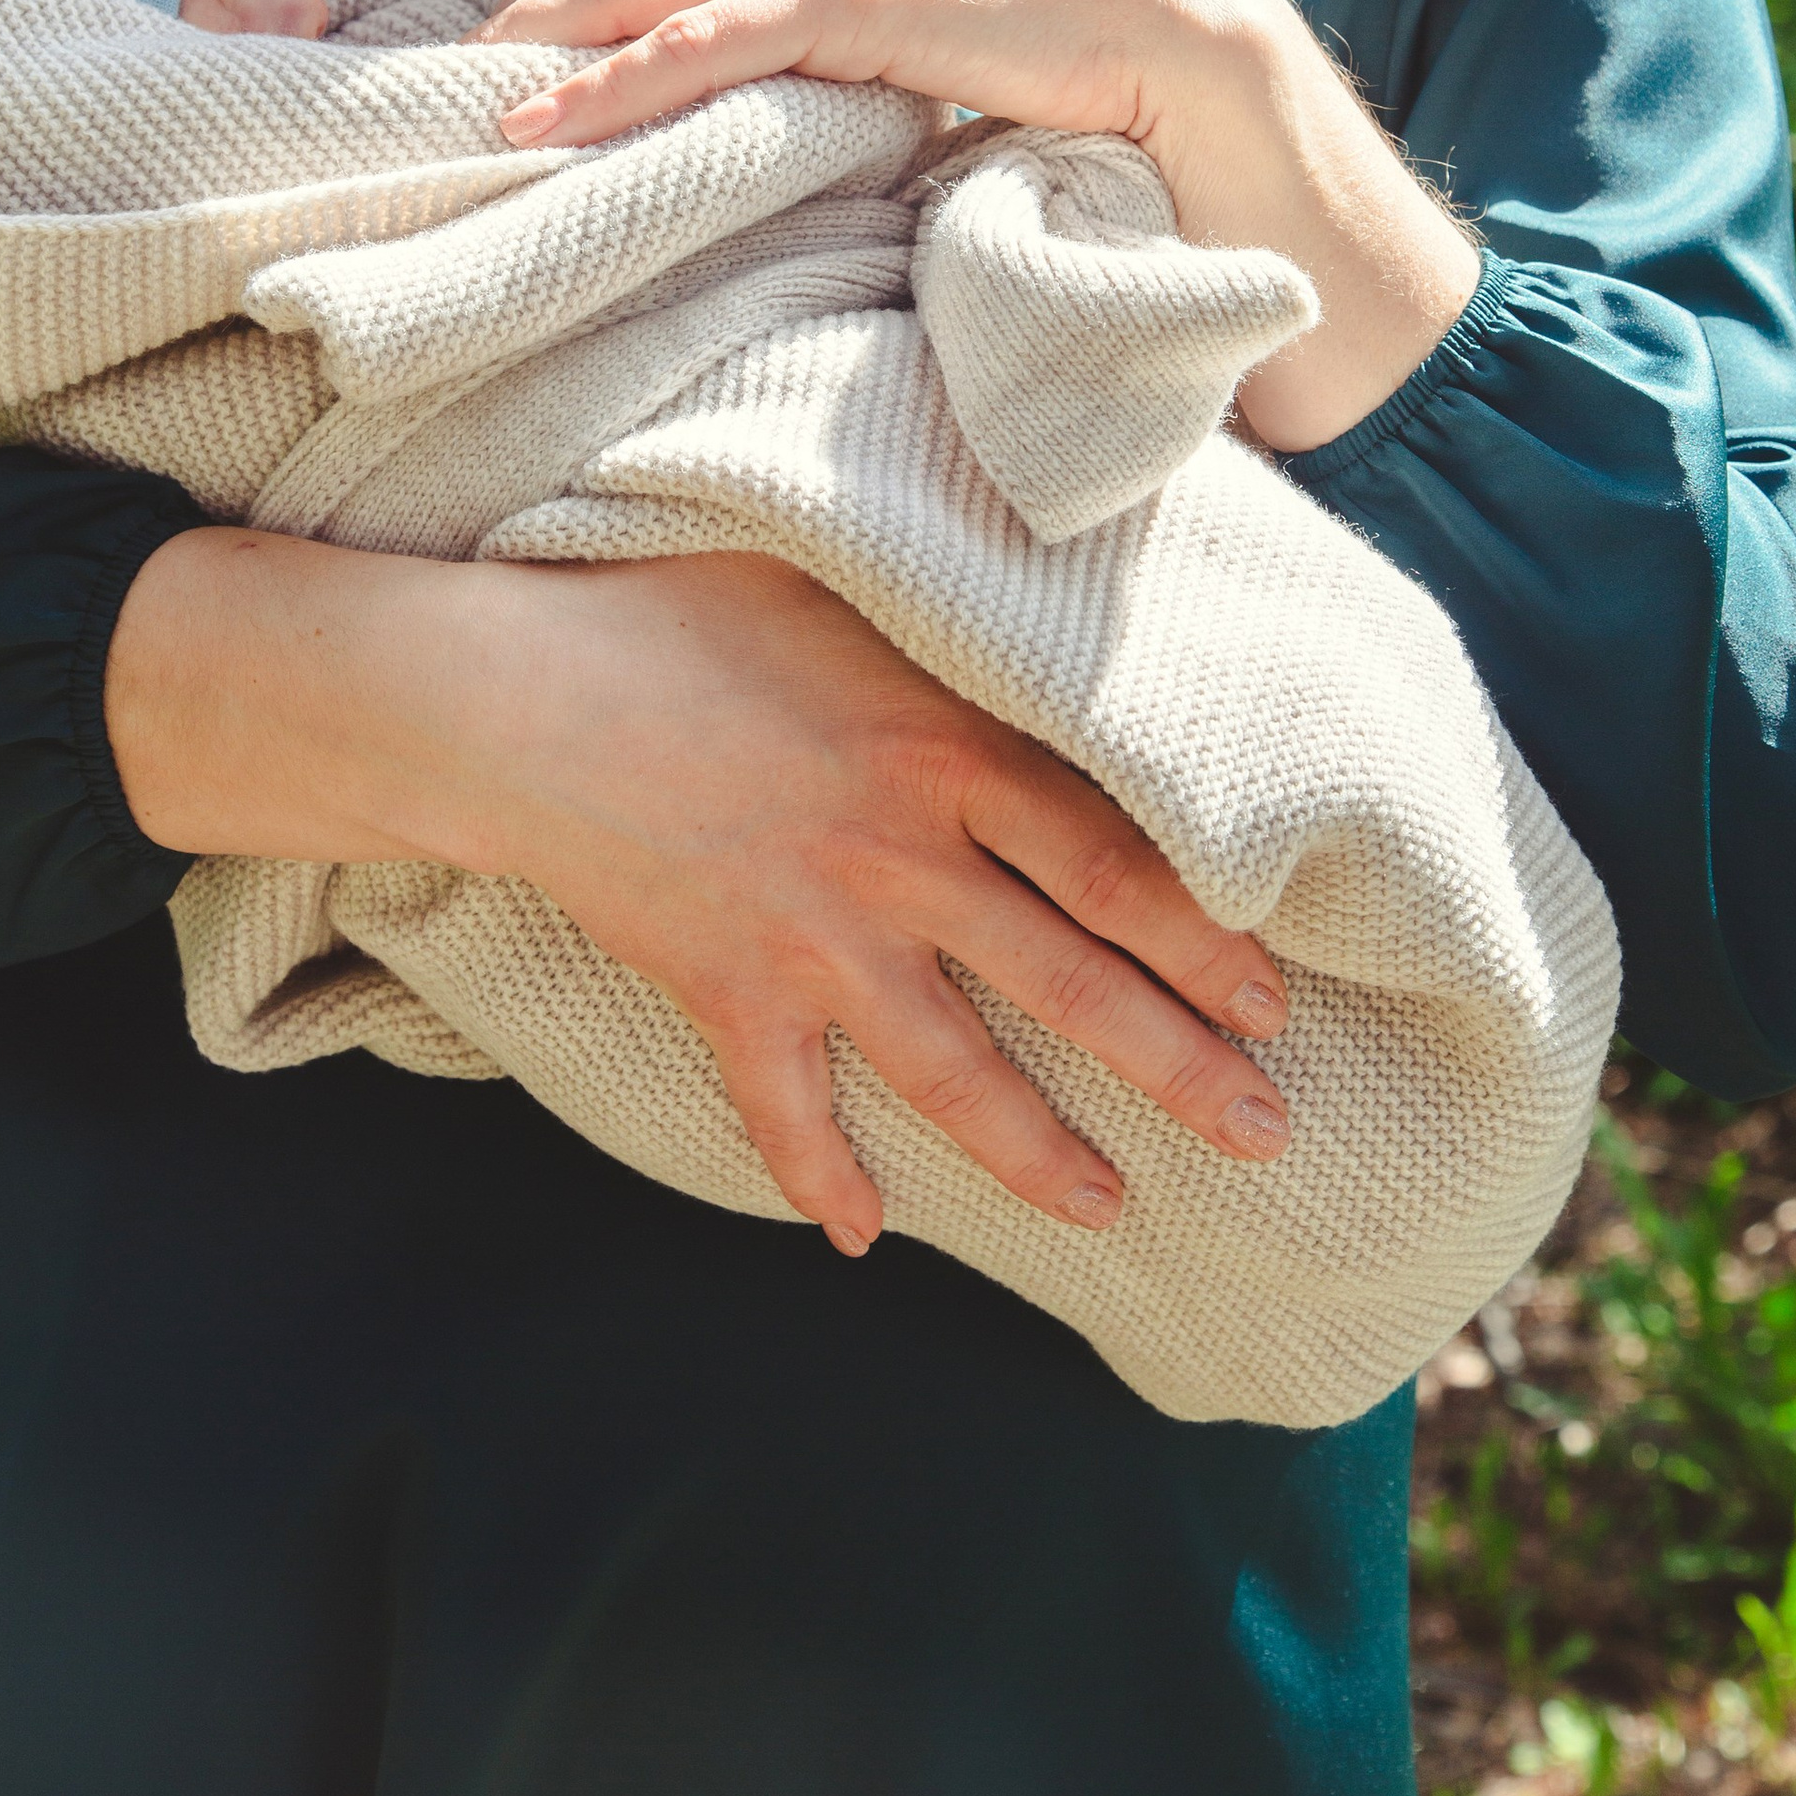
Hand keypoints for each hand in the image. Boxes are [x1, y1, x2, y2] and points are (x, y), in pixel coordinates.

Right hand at [109, 527, 1293, 1255]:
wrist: (520, 690)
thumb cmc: (679, 601)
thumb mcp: (840, 575)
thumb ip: (948, 606)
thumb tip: (1048, 563)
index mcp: (941, 748)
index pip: (1111, 861)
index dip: (1201, 935)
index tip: (1275, 996)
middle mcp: (898, 857)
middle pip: (1066, 981)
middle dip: (1176, 1068)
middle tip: (1266, 1135)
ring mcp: (812, 936)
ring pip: (952, 1069)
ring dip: (1035, 1150)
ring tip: (1108, 1207)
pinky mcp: (726, 987)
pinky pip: (785, 1103)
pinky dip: (819, 1168)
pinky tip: (860, 1232)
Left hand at [472, 0, 1478, 446]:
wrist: (1204, 58)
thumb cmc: (1052, 59)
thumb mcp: (902, 31)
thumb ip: (808, 30)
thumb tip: (705, 91)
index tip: (449, 70)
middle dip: (503, 22)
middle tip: (399, 105)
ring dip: (536, 51)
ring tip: (441, 120)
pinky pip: (713, 34)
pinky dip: (618, 79)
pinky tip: (544, 124)